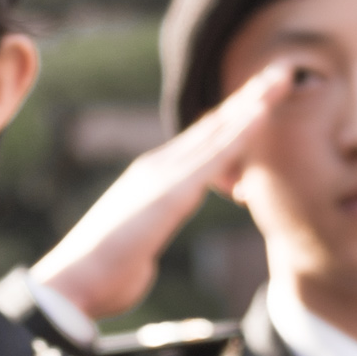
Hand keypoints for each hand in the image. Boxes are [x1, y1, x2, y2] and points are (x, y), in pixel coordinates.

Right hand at [14, 64, 290, 323]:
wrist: (75, 280)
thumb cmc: (103, 274)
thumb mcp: (136, 251)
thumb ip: (147, 240)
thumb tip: (143, 255)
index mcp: (152, 180)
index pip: (199, 144)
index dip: (230, 119)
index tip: (257, 101)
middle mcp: (159, 168)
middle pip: (212, 127)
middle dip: (247, 100)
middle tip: (280, 75)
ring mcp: (165, 175)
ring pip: (218, 132)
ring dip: (251, 105)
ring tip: (281, 80)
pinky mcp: (173, 192)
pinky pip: (216, 156)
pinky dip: (241, 134)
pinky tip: (263, 115)